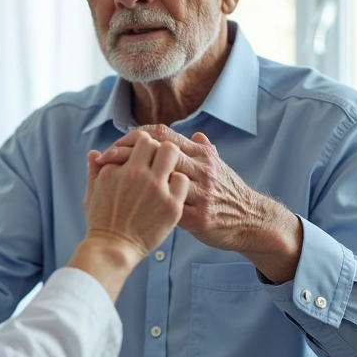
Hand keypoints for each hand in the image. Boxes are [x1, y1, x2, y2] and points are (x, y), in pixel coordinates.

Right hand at [67, 131, 189, 300]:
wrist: (113, 249)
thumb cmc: (101, 222)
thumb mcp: (92, 194)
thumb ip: (94, 171)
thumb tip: (94, 153)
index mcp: (116, 169)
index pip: (139, 141)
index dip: (144, 147)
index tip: (145, 157)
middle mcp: (135, 174)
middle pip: (157, 142)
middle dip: (159, 149)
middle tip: (159, 163)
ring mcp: (155, 188)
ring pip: (172, 154)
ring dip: (171, 161)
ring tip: (167, 174)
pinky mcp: (170, 205)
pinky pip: (182, 180)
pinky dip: (178, 182)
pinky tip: (172, 191)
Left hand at [97, 126, 302, 282]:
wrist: (252, 221)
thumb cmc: (228, 194)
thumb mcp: (220, 167)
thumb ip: (203, 151)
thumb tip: (195, 135)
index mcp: (202, 154)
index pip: (163, 135)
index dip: (135, 137)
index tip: (114, 144)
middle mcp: (202, 169)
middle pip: (158, 152)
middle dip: (127, 153)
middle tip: (104, 159)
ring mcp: (202, 193)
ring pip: (161, 178)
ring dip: (132, 179)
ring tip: (109, 181)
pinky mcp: (200, 217)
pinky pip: (168, 208)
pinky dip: (146, 205)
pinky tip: (127, 205)